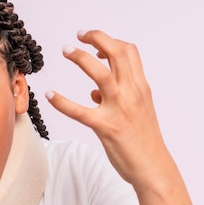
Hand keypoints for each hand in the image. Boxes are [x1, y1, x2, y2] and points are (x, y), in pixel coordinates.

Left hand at [46, 30, 173, 188]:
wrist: (153, 168)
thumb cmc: (144, 141)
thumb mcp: (137, 112)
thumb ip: (119, 98)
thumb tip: (94, 92)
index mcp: (140, 88)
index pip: (129, 52)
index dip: (110, 42)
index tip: (95, 43)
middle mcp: (132, 94)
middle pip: (117, 53)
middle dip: (97, 39)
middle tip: (79, 36)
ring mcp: (120, 110)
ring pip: (101, 74)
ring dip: (81, 58)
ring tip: (67, 51)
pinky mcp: (106, 128)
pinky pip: (79, 112)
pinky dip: (62, 102)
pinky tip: (50, 96)